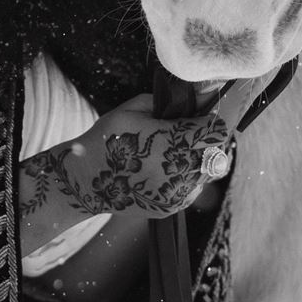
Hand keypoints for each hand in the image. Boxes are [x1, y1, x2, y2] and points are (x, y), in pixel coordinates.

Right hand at [21, 93, 234, 222]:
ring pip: (208, 172)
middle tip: (192, 130)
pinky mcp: (172, 207)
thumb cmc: (106, 141)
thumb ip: (165, 102)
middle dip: (209, 140)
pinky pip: (191, 188)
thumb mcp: (132, 110)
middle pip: (218, 153)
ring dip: (199, 159)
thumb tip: (191, 95)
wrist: (84, 182)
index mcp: (175, 143)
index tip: (207, 112)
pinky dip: (185, 176)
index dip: (215, 118)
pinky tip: (163, 168)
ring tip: (175, 150)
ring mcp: (178, 193)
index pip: (217, 129)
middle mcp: (182, 171)